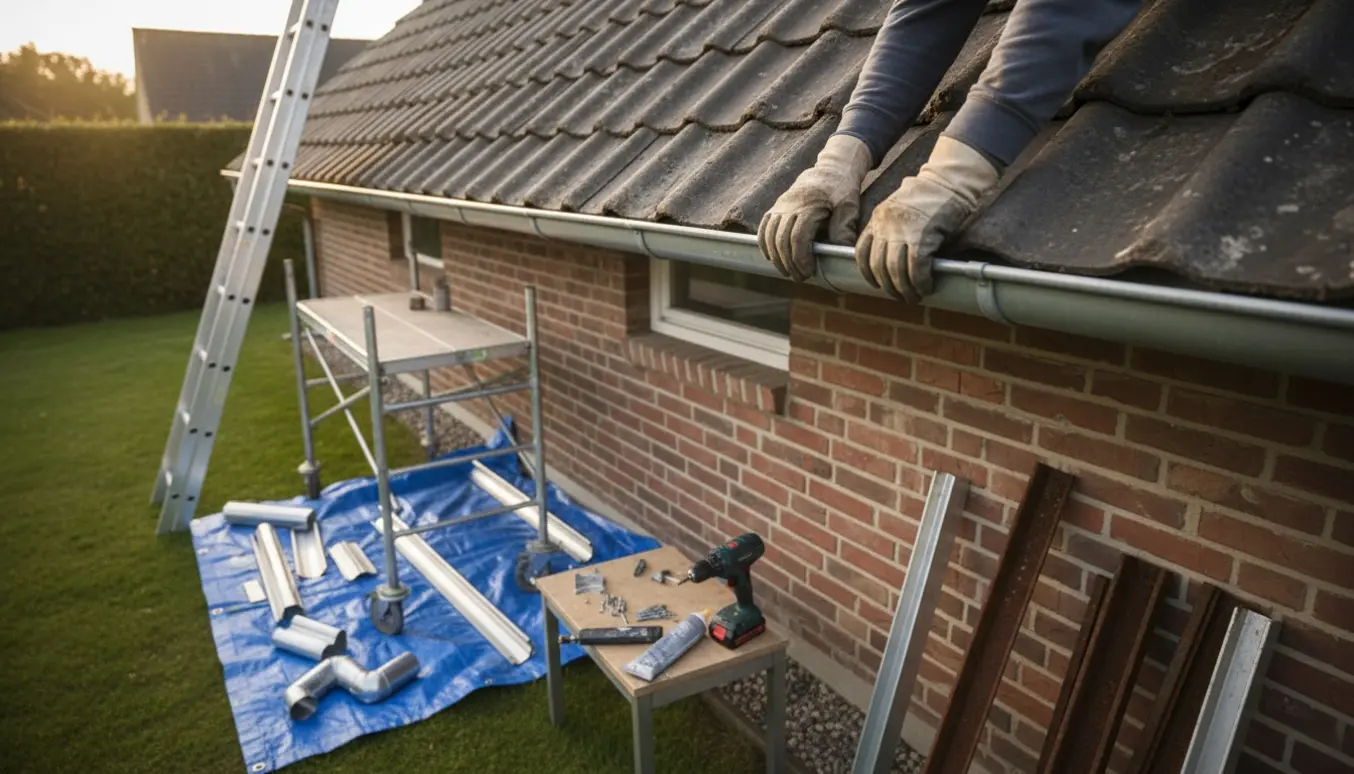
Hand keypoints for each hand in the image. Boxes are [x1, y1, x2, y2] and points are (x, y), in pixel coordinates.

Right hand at [757, 134, 872, 281]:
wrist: (831, 168)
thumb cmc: (842, 190)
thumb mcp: (849, 206)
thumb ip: (844, 228)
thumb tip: (839, 251)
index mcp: (809, 205)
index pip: (797, 237)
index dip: (800, 258)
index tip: (809, 271)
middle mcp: (790, 205)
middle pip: (781, 240)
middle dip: (789, 263)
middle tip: (800, 277)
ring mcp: (781, 205)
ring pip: (770, 236)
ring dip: (776, 257)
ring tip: (787, 271)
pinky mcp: (776, 206)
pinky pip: (763, 227)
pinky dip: (764, 244)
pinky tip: (771, 257)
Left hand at [856, 136, 997, 302]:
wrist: (950, 180)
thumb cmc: (930, 195)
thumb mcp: (901, 210)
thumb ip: (893, 230)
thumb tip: (893, 261)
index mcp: (877, 218)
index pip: (862, 252)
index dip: (867, 273)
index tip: (876, 284)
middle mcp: (885, 225)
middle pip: (878, 266)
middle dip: (888, 286)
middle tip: (900, 296)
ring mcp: (902, 231)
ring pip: (896, 271)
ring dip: (905, 289)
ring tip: (914, 297)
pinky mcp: (922, 237)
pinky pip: (917, 269)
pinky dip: (921, 282)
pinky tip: (927, 287)